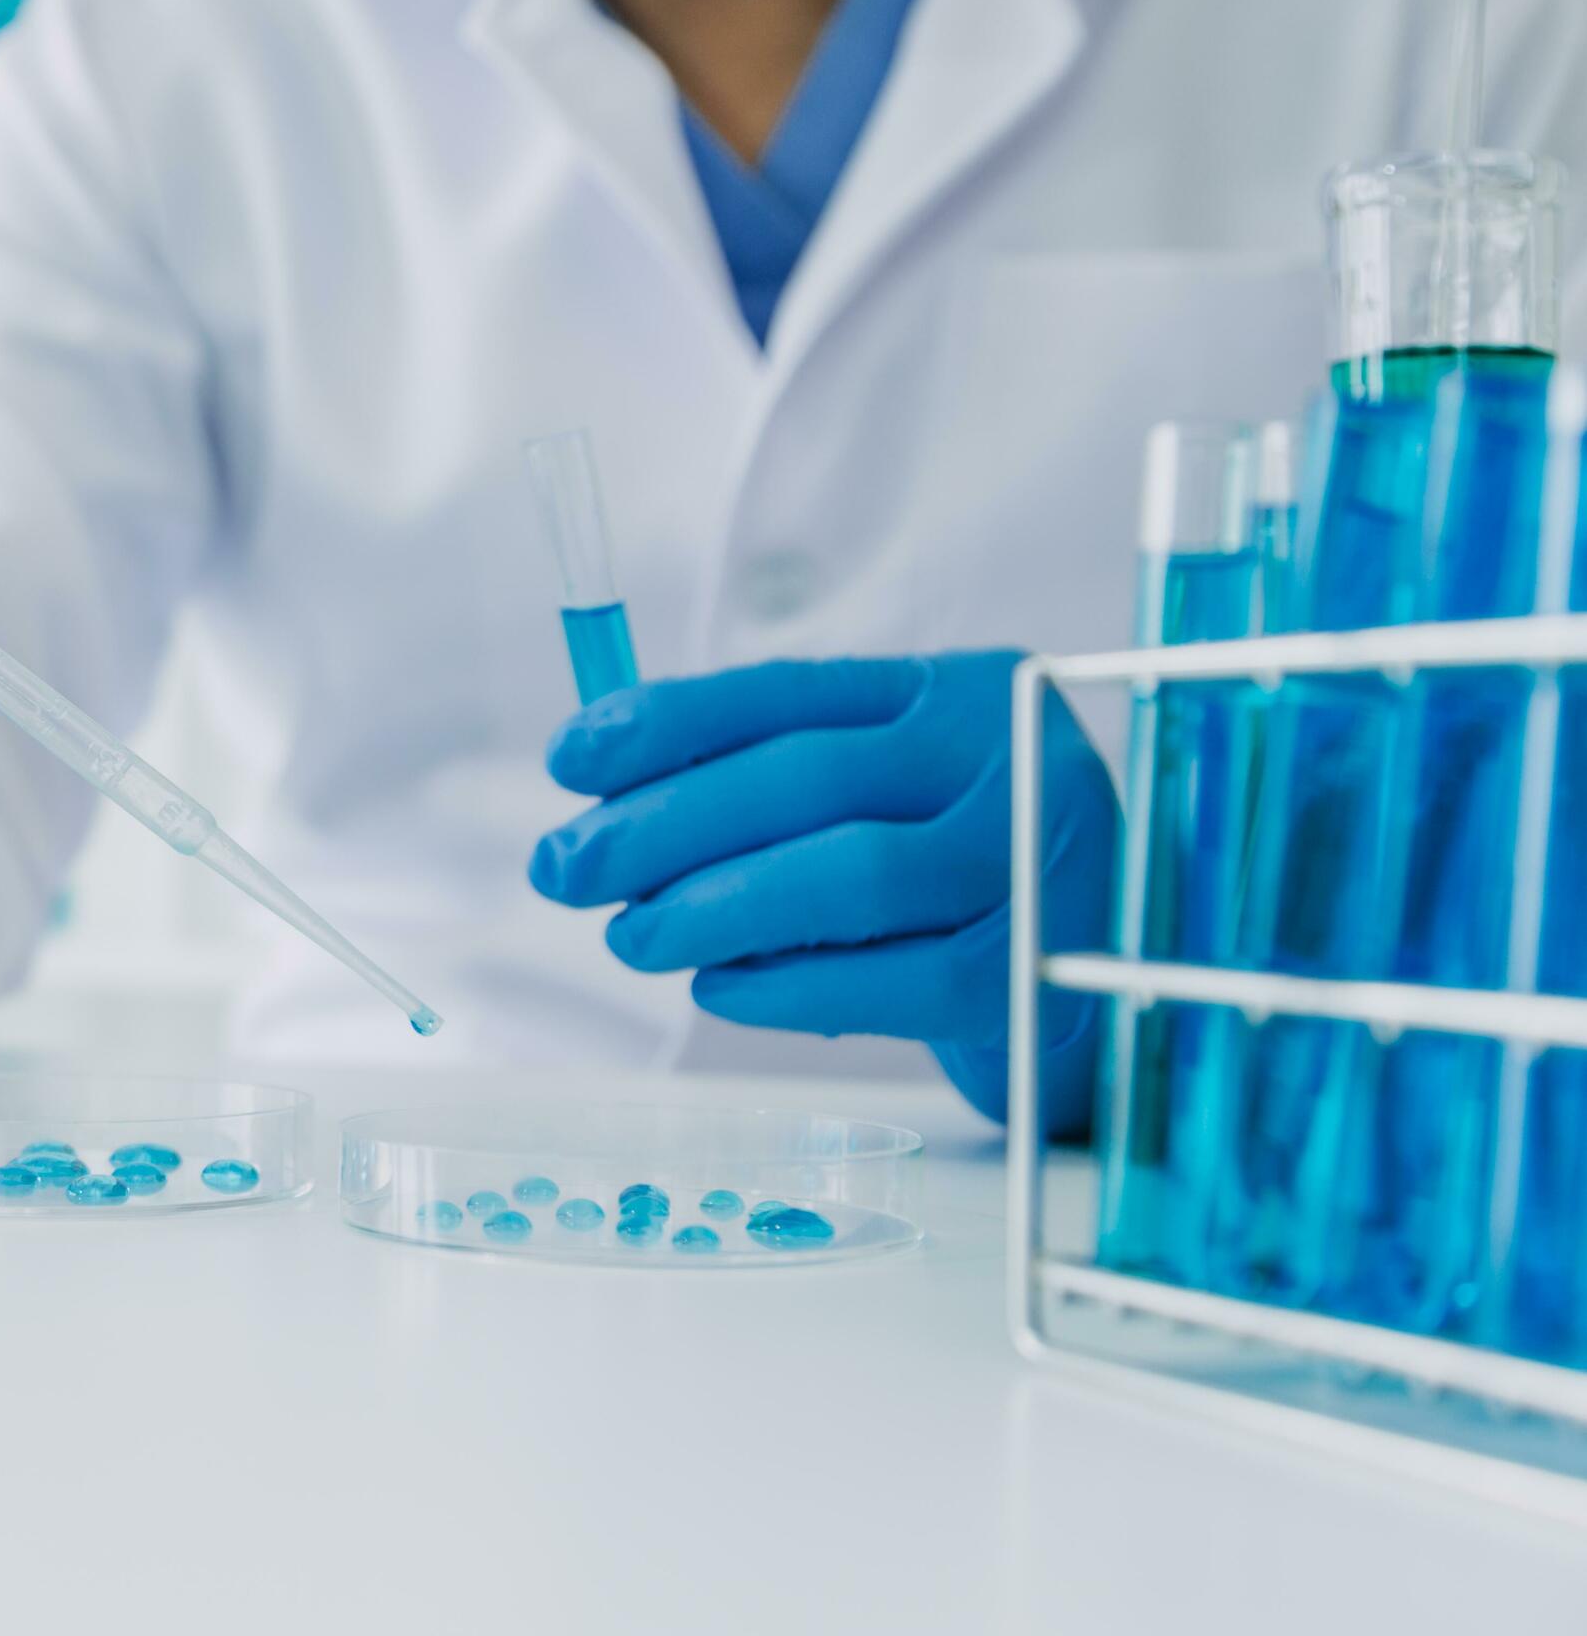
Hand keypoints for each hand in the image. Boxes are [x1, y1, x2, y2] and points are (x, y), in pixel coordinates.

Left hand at [527, 651, 1115, 1126]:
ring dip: (714, 907)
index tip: (568, 759)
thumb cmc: (963, 876)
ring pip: (848, 875)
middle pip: (804, 779)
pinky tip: (718, 988)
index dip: (666, 724)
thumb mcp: (890, 793)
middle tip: (566, 868)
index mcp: (959, 692)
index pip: (788, 692)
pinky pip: (893, 980)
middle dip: (662, 825)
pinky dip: (788, 986)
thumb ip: (774, 777)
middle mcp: (1012, 760)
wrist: (1115, 981)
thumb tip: (600, 796)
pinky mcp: (1041, 972)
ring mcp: (1039, 865)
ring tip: (629, 936)